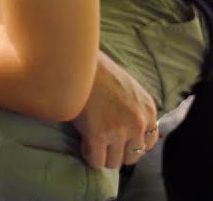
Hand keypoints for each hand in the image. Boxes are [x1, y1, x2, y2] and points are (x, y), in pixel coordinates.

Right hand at [72, 51, 159, 169]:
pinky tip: (83, 142)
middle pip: (132, 157)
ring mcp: (119, 130)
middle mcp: (138, 122)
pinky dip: (89, 156)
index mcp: (148, 110)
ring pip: (114, 162)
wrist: (77, 62)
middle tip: (102, 141)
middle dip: (116, 152)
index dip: (128, 143)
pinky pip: (96, 161)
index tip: (115, 137)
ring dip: (102, 155)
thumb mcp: (128, 88)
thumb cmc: (96, 71)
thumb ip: (134, 109)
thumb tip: (128, 131)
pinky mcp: (98, 135)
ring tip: (91, 142)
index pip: (147, 144)